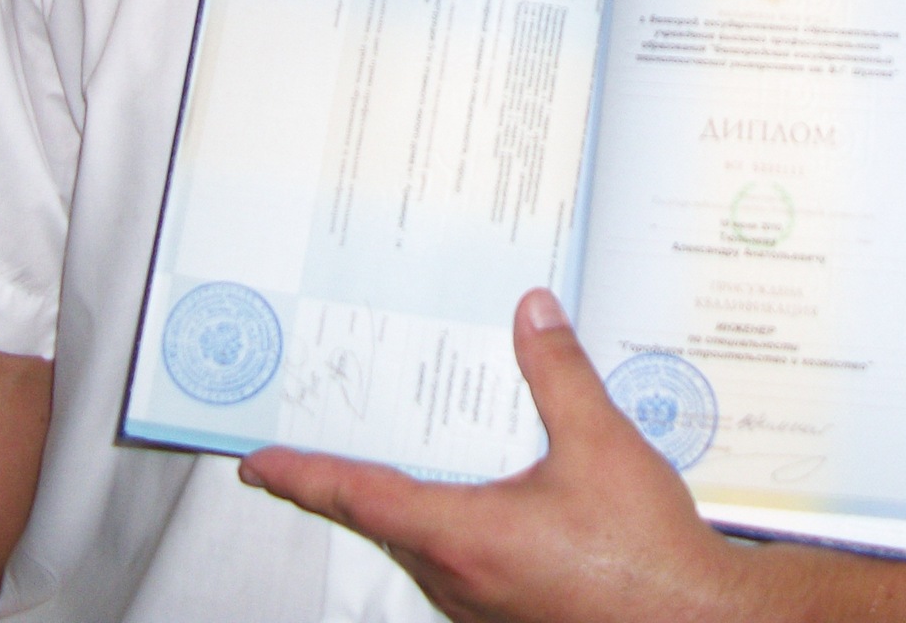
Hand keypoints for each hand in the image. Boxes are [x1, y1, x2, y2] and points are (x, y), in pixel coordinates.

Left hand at [241, 290, 757, 622]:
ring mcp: (481, 607)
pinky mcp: (510, 616)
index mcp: (461, 537)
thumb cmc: (645, 559)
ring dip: (398, 508)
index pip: (356, 497)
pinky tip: (475, 502)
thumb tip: (533, 313)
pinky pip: (454, 567)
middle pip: (378, 525)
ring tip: (392, 463)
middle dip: (346, 485)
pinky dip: (443, 529)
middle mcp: (457, 580)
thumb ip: (559, 372)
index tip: (260, 464)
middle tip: (314, 452)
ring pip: (416, 550)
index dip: (303, 475)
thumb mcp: (600, 444)